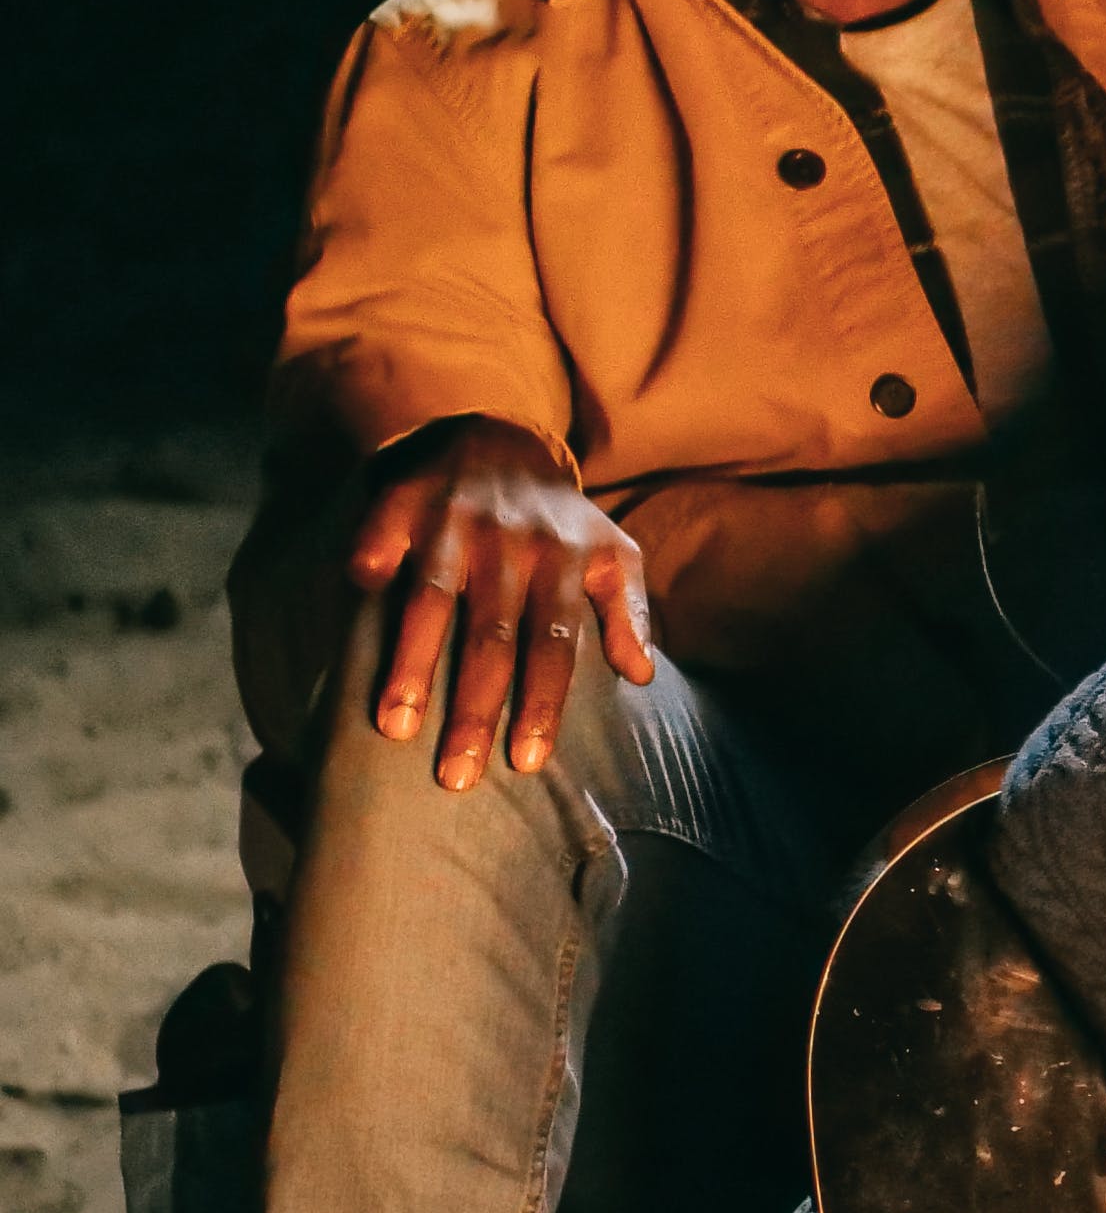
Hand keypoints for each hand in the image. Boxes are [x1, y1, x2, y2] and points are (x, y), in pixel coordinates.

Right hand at [351, 417, 655, 787]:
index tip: (526, 763)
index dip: (542, 703)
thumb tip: (641, 675)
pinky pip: (381, 537)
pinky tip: (357, 600)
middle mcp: (511, 544)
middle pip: (493, 638)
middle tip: (456, 777)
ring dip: (413, 664)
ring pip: (432, 600)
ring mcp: (455, 520)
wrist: (498, 435)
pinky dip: (370, 565)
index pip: (555, 646)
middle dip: (476, 709)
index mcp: (563, 563)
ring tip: (394, 726)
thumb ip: (628, 611)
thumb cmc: (557, 518)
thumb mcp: (611, 553)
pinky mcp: (404, 499)